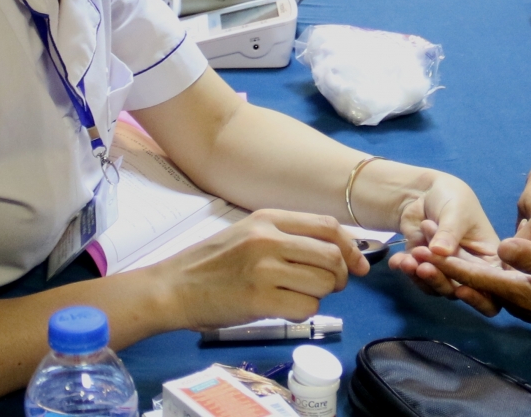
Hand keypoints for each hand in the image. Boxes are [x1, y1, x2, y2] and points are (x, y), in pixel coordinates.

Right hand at [152, 208, 368, 330]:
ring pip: (323, 283)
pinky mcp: (259, 300)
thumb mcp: (248, 233)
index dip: (351, 246)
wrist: (172, 288)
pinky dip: (304, 312)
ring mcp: (264, 269)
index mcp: (268, 218)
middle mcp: (268, 239)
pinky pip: (306, 307)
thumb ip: (287, 237)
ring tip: (300, 296)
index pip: (328, 226)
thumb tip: (336, 252)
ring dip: (321, 295)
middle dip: (340, 276)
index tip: (358, 264)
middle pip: (332, 256)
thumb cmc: (211, 264)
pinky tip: (286, 308)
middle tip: (331, 286)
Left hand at [386, 171, 501, 312]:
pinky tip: (398, 260)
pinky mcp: (426, 269)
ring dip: (421, 276)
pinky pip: (417, 279)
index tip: (460, 284)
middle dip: (440, 277)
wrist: (423, 192)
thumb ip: (449, 232)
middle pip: (460, 289)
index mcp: (488, 257)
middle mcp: (470, 270)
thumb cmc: (452, 198)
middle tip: (423, 259)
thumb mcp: (456, 211)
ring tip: (408, 259)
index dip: (478, 292)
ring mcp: (447, 271)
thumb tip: (440, 252)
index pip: (488, 283)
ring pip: (437, 288)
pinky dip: (407, 271)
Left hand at [426, 210, 530, 344]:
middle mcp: (518, 298)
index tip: (424, 251)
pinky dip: (478, 270)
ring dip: (456, 267)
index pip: (477, 276)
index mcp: (523, 292)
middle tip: (416, 248)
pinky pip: (498, 282)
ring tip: (433, 251)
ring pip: (482, 282)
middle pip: (472, 281)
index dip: (449, 263)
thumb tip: (503, 246)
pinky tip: (475, 259)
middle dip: (443, 266)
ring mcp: (525, 299)